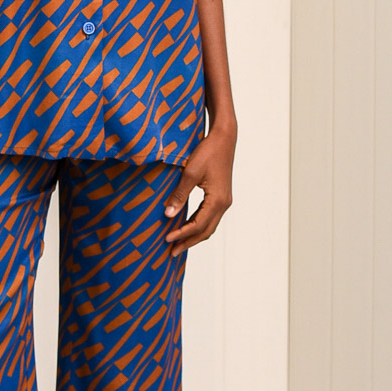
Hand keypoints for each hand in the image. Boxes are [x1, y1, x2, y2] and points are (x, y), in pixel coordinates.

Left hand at [163, 123, 235, 251]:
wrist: (224, 138)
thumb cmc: (207, 152)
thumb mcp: (190, 173)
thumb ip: (179, 195)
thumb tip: (168, 214)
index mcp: (218, 200)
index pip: (198, 225)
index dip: (182, 234)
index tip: (167, 240)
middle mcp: (224, 204)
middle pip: (206, 231)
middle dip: (188, 242)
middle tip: (171, 252)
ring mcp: (224, 201)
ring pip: (209, 225)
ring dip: (193, 235)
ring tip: (177, 243)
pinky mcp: (221, 196)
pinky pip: (209, 216)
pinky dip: (197, 225)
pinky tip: (186, 226)